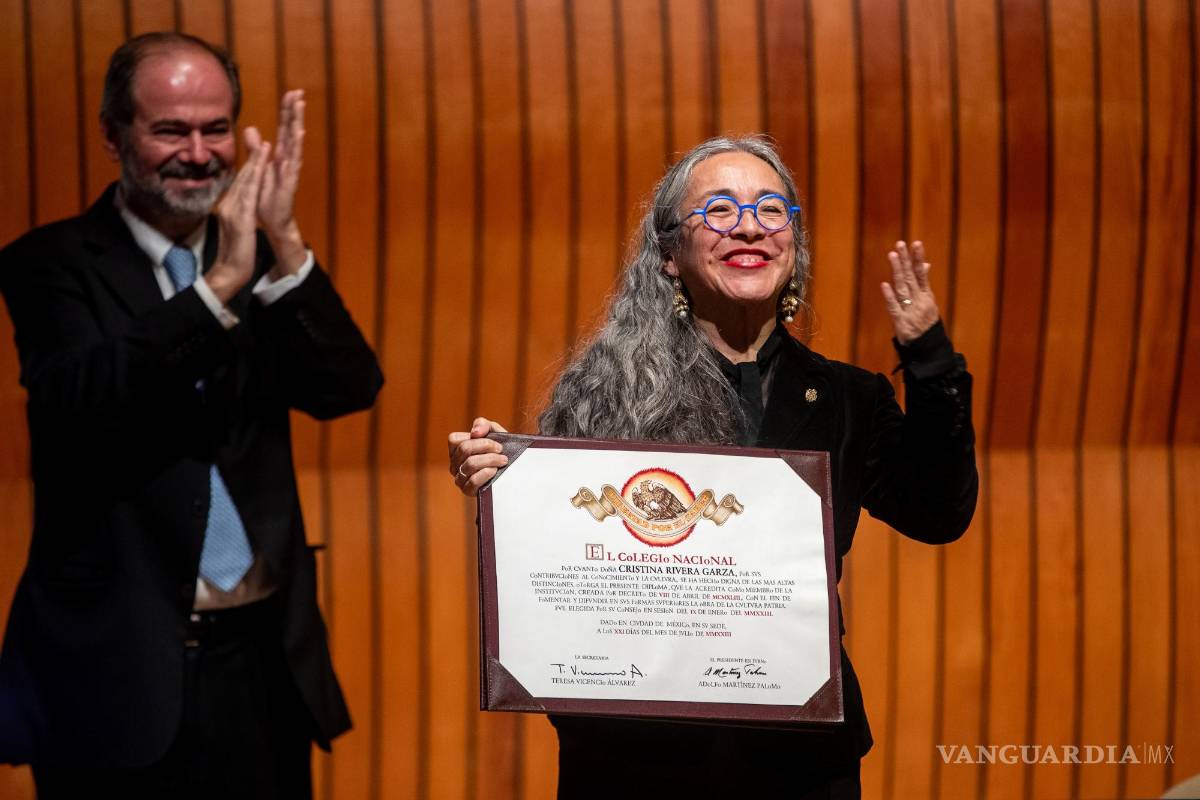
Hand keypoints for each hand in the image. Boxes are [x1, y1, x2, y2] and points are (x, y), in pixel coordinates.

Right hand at [204, 131, 270, 302]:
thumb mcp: (237, 229)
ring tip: (264, 145)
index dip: (249, 166)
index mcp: (229, 208)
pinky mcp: (240, 219)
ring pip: (245, 182)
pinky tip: (261, 172)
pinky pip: (249, 195)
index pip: (240, 183)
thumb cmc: (235, 254)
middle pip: (242, 177)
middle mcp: (228, 205)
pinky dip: (255, 180)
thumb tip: (239, 208)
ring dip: (255, 162)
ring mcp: (233, 211)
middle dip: (252, 158)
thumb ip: (237, 216)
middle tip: (260, 138)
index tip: (257, 151)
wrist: (229, 272)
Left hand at [251, 90, 306, 275]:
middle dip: (294, 112)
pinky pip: (293, 162)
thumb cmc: (267, 197)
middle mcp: (287, 160)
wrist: (272, 222)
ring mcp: (290, 170)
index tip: (290, 93)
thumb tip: (252, 130)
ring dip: (297, 124)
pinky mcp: (289, 181)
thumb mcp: (258, 169)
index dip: (286, 112)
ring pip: (294, 143)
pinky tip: (297, 135)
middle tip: (297, 92)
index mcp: (279, 156)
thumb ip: (256, 150)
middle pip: (291, 131)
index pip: (283, 129)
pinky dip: (295, 148)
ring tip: (300, 106)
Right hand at [447, 417, 509, 496]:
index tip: (496, 442)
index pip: (455, 439)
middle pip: (465, 449)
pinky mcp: (467, 490)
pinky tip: (495, 471)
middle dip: (486, 446)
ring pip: (470, 464)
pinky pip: (473, 480)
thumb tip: (475, 432)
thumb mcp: (494, 433)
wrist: (512, 473)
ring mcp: (459, 478)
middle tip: (501, 450)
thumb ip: (483, 425)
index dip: (478, 439)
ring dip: (490, 459)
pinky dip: (487, 473)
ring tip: (503, 460)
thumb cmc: (499, 451)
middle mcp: (454, 464)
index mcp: (456, 450)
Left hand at [880, 240, 939, 343]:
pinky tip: (885, 284)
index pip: (922, 274)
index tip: (915, 243)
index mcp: (926, 296)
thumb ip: (924, 284)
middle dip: (906, 260)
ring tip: (892, 255)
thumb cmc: (926, 324)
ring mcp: (910, 311)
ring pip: (903, 288)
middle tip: (900, 244)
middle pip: (911, 278)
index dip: (918, 259)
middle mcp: (920, 302)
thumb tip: (925, 264)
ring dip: (898, 271)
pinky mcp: (901, 323)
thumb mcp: (929, 303)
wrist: (929, 349)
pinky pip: (894, 308)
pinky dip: (890, 296)